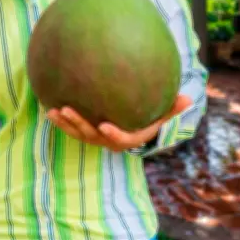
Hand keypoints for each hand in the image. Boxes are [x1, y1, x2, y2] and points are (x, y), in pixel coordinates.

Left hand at [46, 94, 192, 152]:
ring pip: (79, 134)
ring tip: (54, 110)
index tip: (105, 126)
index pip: (122, 140)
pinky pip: (72, 129)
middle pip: (93, 136)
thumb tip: (189, 98)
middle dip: (80, 124)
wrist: (131, 128)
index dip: (113, 135)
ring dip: (66, 123)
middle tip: (67, 110)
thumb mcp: (161, 115)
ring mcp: (96, 138)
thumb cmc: (147, 119)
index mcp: (129, 138)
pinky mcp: (85, 133)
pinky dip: (61, 121)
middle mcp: (109, 141)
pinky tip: (49, 108)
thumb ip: (173, 109)